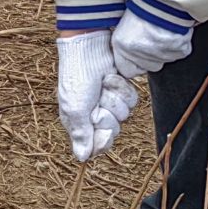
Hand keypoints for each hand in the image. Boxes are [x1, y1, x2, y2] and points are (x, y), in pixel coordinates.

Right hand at [55, 31, 138, 162]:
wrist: (89, 49)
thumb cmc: (77, 78)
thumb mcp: (74, 109)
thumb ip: (81, 135)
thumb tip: (82, 159)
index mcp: (79, 122)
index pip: (97, 145)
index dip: (102, 139)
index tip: (100, 125)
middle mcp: (95, 115)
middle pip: (114, 130)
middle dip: (108, 114)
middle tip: (97, 101)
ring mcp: (110, 102)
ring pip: (125, 114)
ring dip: (114, 98)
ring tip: (102, 85)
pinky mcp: (122, 90)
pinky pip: (133, 100)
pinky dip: (123, 88)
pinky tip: (111, 78)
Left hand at [110, 0, 194, 79]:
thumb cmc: (143, 5)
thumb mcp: (125, 24)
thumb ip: (126, 43)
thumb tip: (128, 50)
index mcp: (122, 47)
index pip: (126, 71)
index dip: (133, 64)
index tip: (136, 55)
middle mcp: (139, 54)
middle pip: (149, 66)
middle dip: (151, 56)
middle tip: (152, 37)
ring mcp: (160, 55)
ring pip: (164, 60)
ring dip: (164, 50)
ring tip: (162, 31)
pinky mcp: (178, 51)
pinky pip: (179, 52)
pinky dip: (178, 44)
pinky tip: (173, 31)